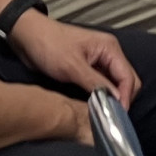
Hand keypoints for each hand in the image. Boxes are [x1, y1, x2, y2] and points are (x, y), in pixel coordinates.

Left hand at [8, 12, 139, 106]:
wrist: (27, 36)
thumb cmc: (49, 46)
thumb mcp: (72, 66)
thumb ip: (96, 83)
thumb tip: (115, 100)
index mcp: (110, 48)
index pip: (128, 77)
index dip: (126, 98)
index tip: (116, 118)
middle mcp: (109, 54)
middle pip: (126, 81)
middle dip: (122, 99)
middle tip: (109, 119)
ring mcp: (99, 62)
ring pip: (115, 84)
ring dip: (111, 99)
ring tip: (102, 116)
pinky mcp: (89, 69)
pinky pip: (103, 85)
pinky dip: (102, 96)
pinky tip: (95, 107)